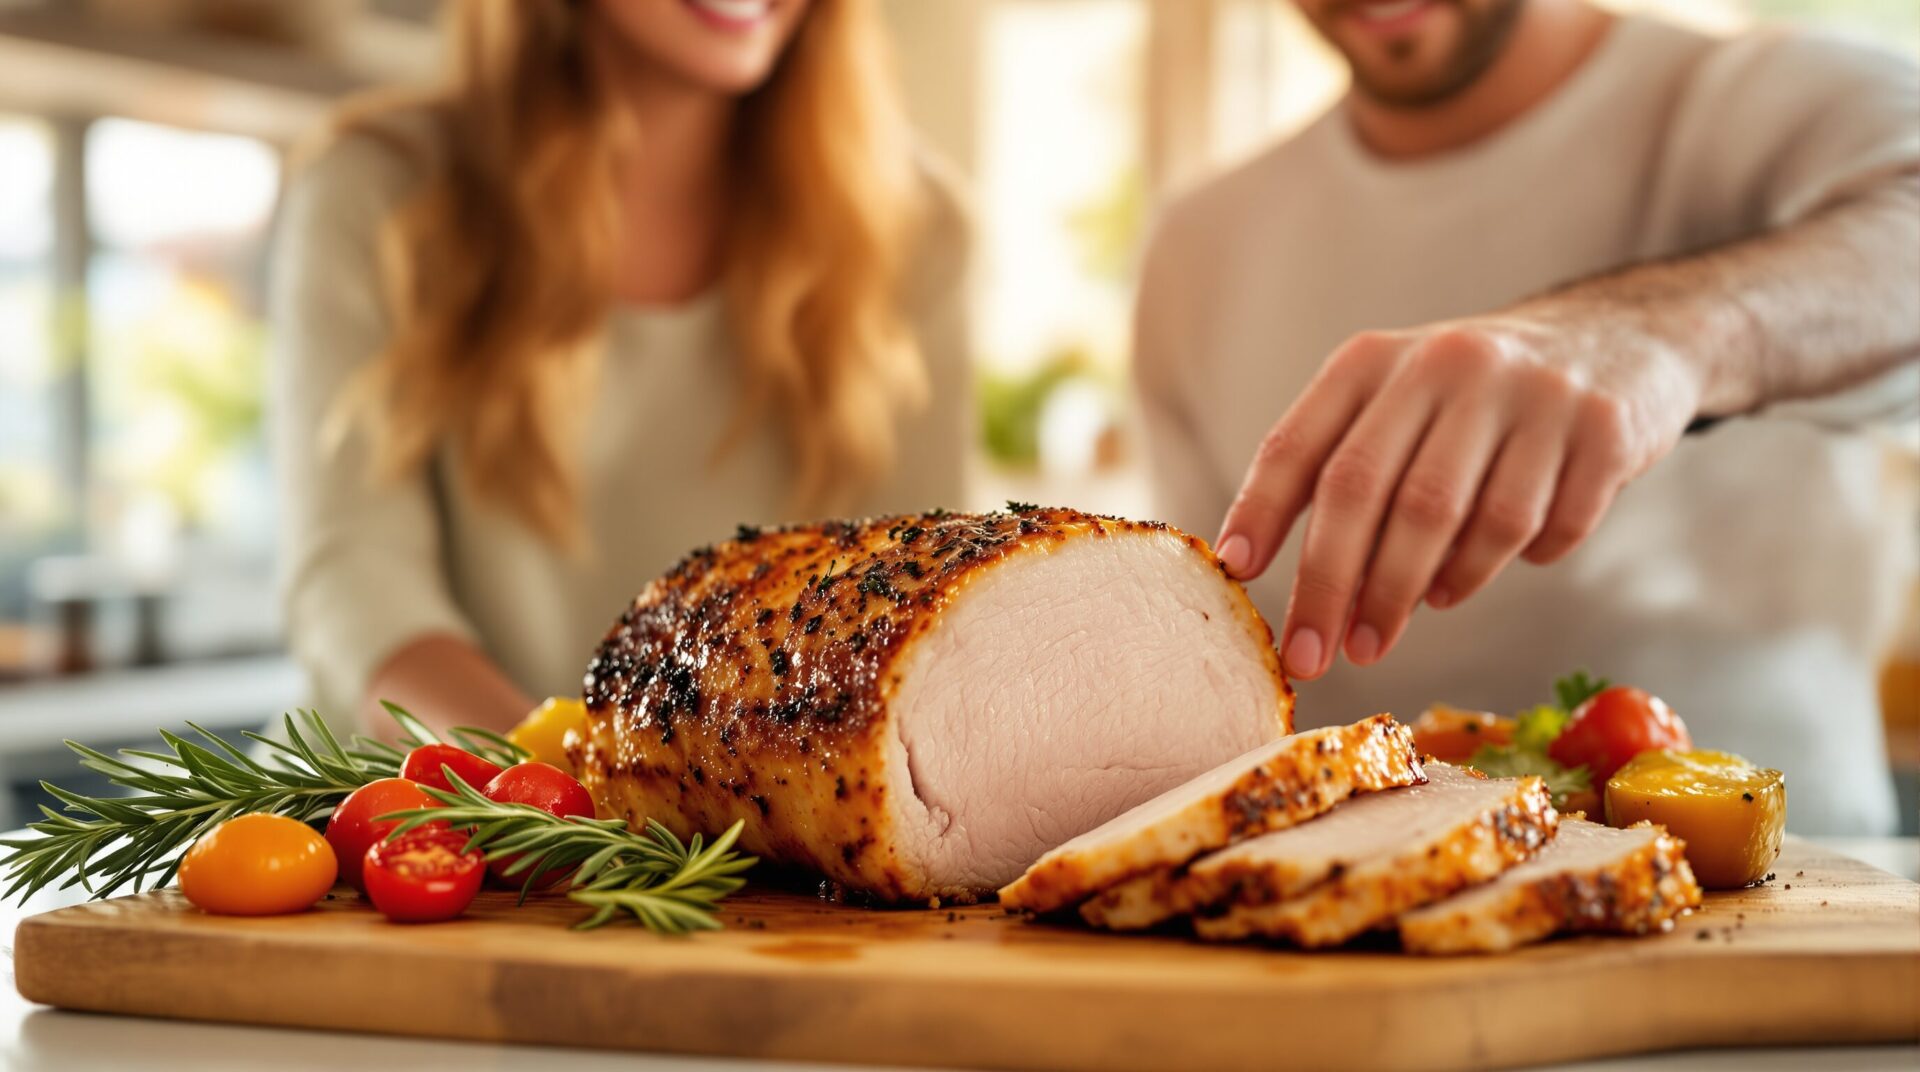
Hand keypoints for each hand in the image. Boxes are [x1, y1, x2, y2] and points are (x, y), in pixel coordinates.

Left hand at [1215, 312, 1704, 679]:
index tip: (1236, 574)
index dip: (1260, 511)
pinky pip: (1546, 530)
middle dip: (1335, 588)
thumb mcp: (1394, 406)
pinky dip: (1514, 564)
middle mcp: (1447, 365)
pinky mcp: (1602, 430)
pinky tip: (1500, 563)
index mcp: (1376, 361)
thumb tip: (1271, 578)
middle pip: (1372, 493)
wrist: (1613, 342)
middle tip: (1317, 657)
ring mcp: (1531, 394)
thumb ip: (1337, 474)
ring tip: (1411, 611)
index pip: (1301, 444)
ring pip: (1462, 523)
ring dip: (1425, 589)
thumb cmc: (1470, 403)